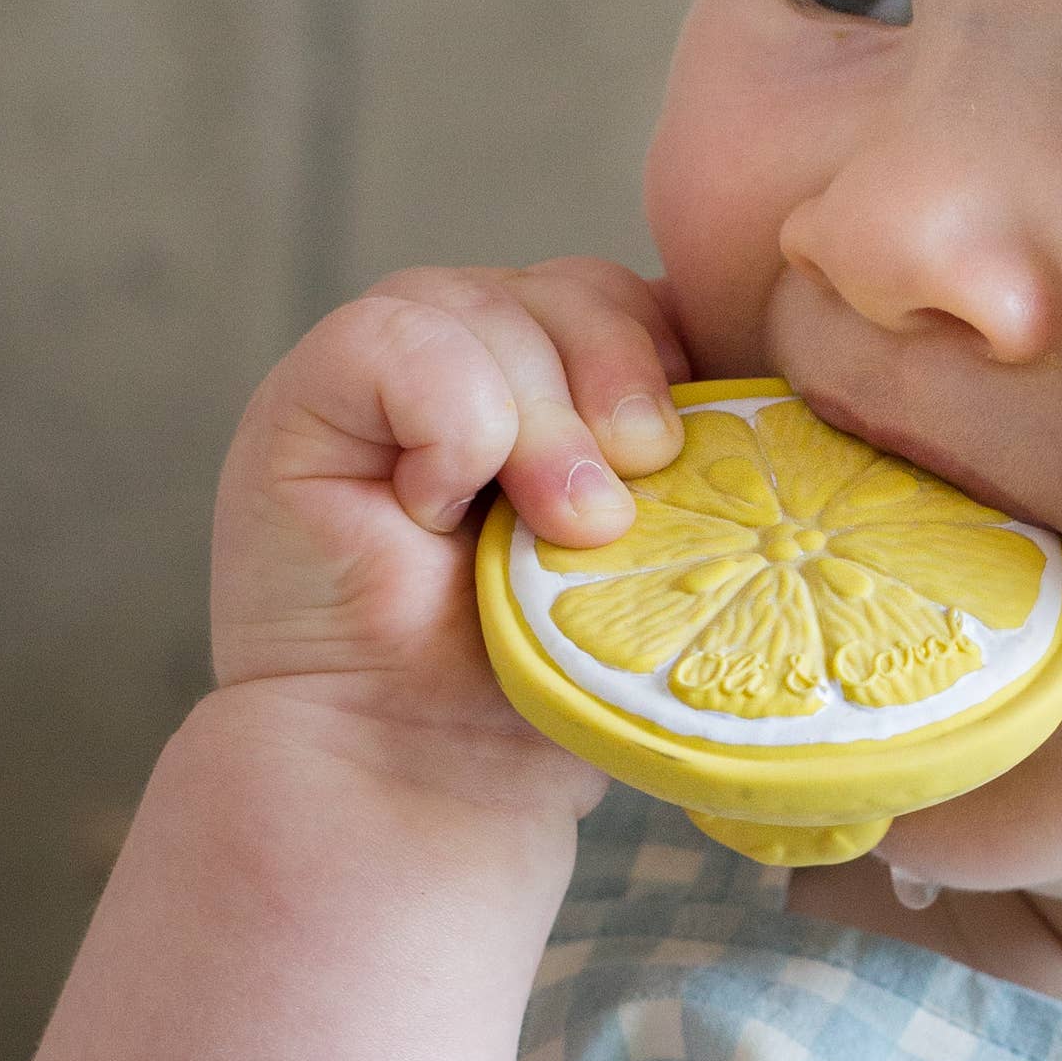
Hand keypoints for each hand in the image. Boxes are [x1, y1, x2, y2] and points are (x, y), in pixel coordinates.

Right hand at [209, 256, 687, 755]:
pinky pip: (395, 339)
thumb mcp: (645, 554)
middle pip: (575, 286)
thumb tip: (752, 393)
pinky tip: (435, 511)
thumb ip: (686, 460)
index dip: (669, 364)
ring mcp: (388, 368)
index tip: (681, 465)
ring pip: (491, 306)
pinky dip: (447, 425)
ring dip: (543, 426)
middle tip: (613, 515)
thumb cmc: (539, 679)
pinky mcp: (308, 395)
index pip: (637, 298)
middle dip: (618, 387)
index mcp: (564, 381)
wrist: (420, 774)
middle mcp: (477, 354)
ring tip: (552, 531)